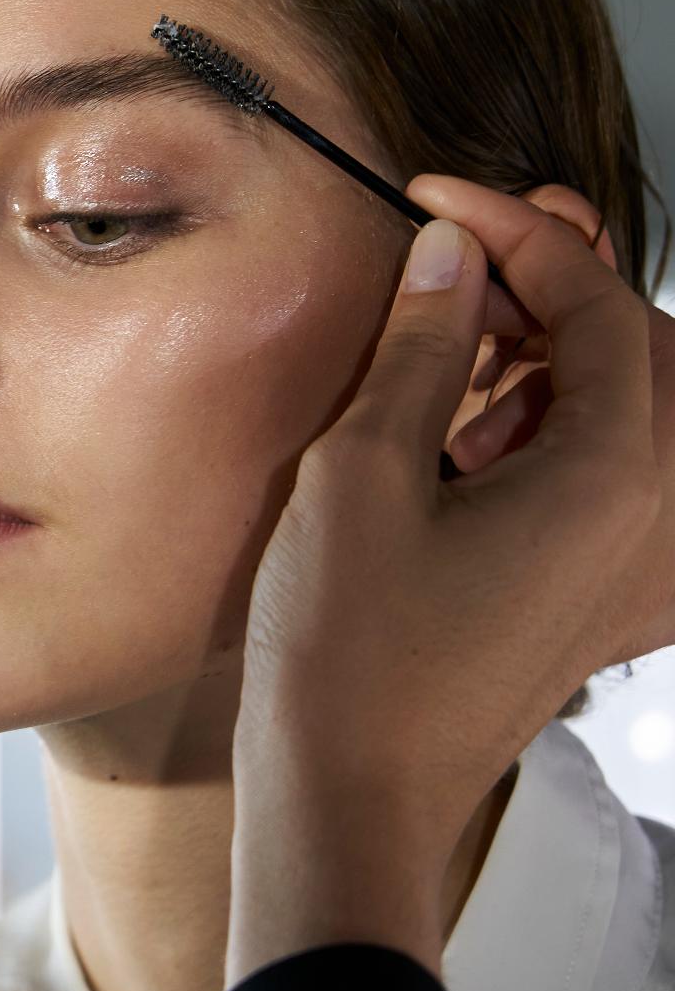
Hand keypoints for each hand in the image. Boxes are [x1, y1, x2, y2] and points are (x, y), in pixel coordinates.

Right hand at [226, 172, 674, 983]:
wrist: (350, 794)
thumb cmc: (347, 648)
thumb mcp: (361, 474)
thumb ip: (420, 348)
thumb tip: (450, 251)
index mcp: (612, 479)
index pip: (597, 305)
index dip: (516, 233)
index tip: (434, 196)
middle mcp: (654, 522)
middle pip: (646, 347)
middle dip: (563, 278)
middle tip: (470, 248)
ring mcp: (635, 569)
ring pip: (639, 409)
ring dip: (565, 347)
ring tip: (473, 336)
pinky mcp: (600, 599)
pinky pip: (619, 476)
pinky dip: (566, 421)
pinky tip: (483, 433)